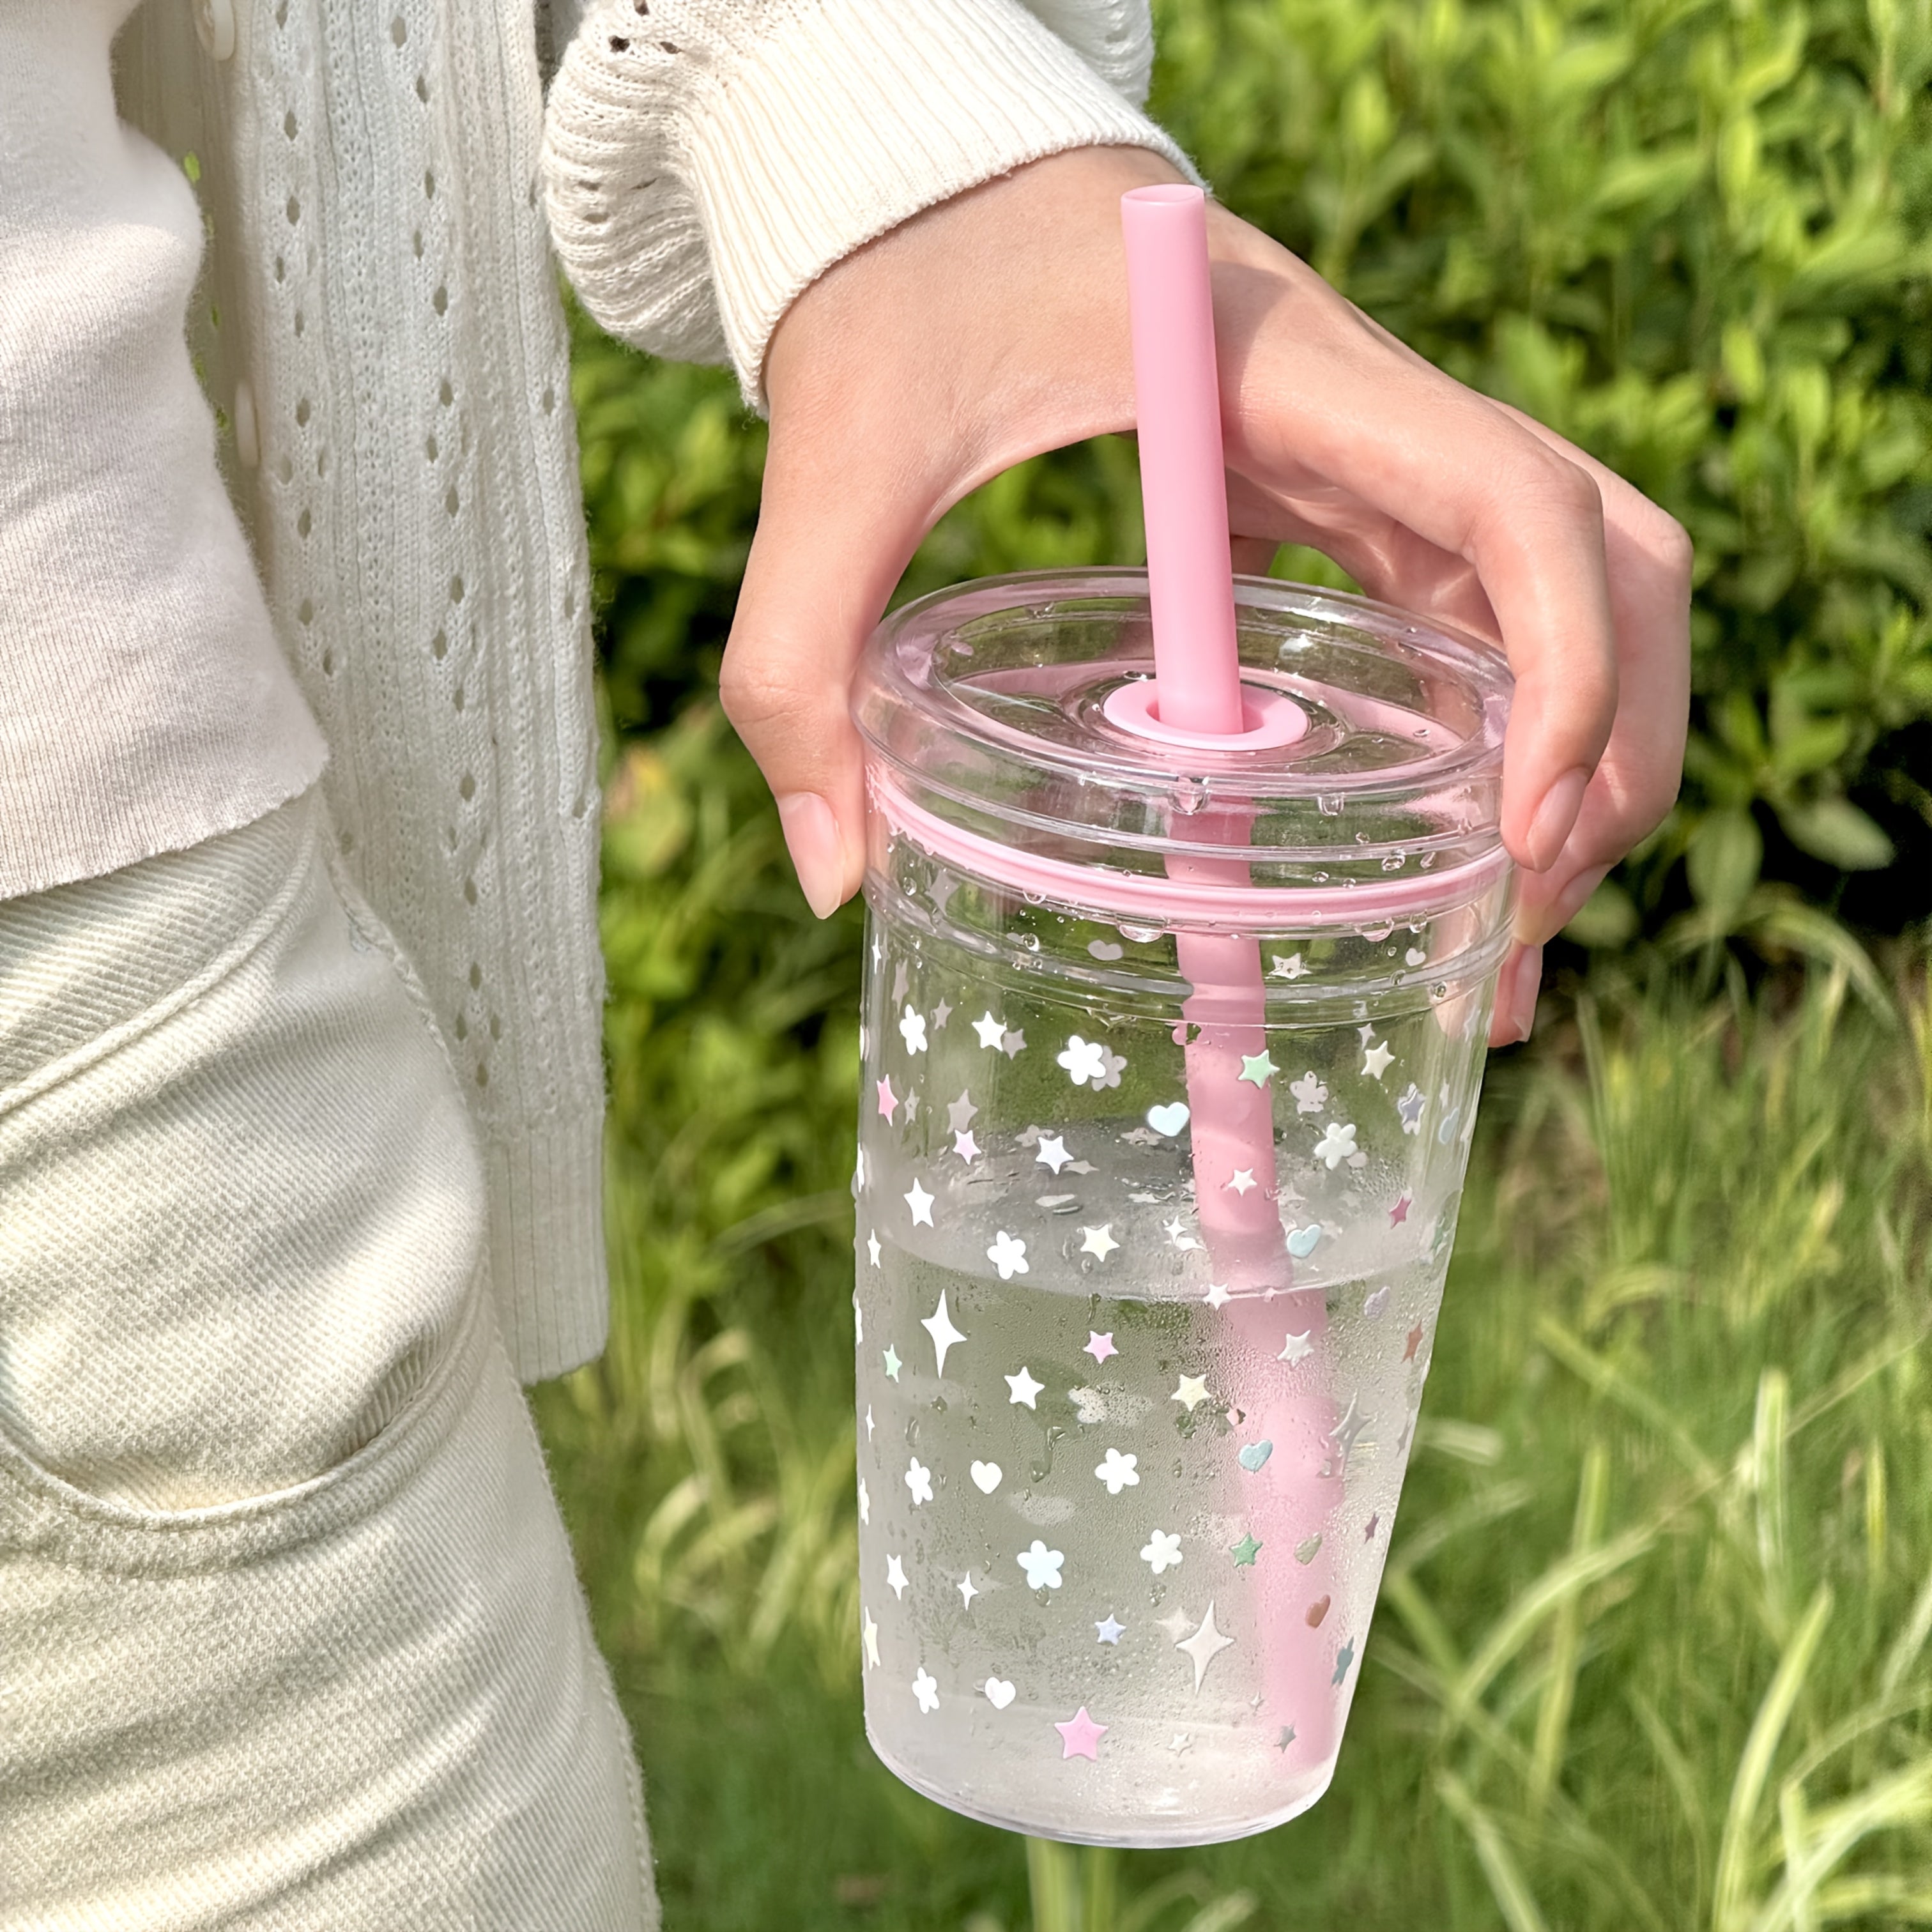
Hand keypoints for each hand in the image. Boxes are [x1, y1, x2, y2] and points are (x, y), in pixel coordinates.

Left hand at [722, 146, 1691, 1046]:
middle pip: (1607, 564)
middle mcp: (1376, 418)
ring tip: (1512, 934)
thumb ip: (797, 665)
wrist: (935, 178)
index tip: (1520, 835)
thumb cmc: (897, 289)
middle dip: (1610, 746)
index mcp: (1298, 383)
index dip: (1565, 669)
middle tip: (1529, 923)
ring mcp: (1373, 458)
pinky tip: (1444, 854)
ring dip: (1580, 753)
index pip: (1517, 504)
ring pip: (1566, 595)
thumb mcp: (833, 472)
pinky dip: (1494, 733)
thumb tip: (836, 885)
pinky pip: (1471, 614)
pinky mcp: (1340, 498)